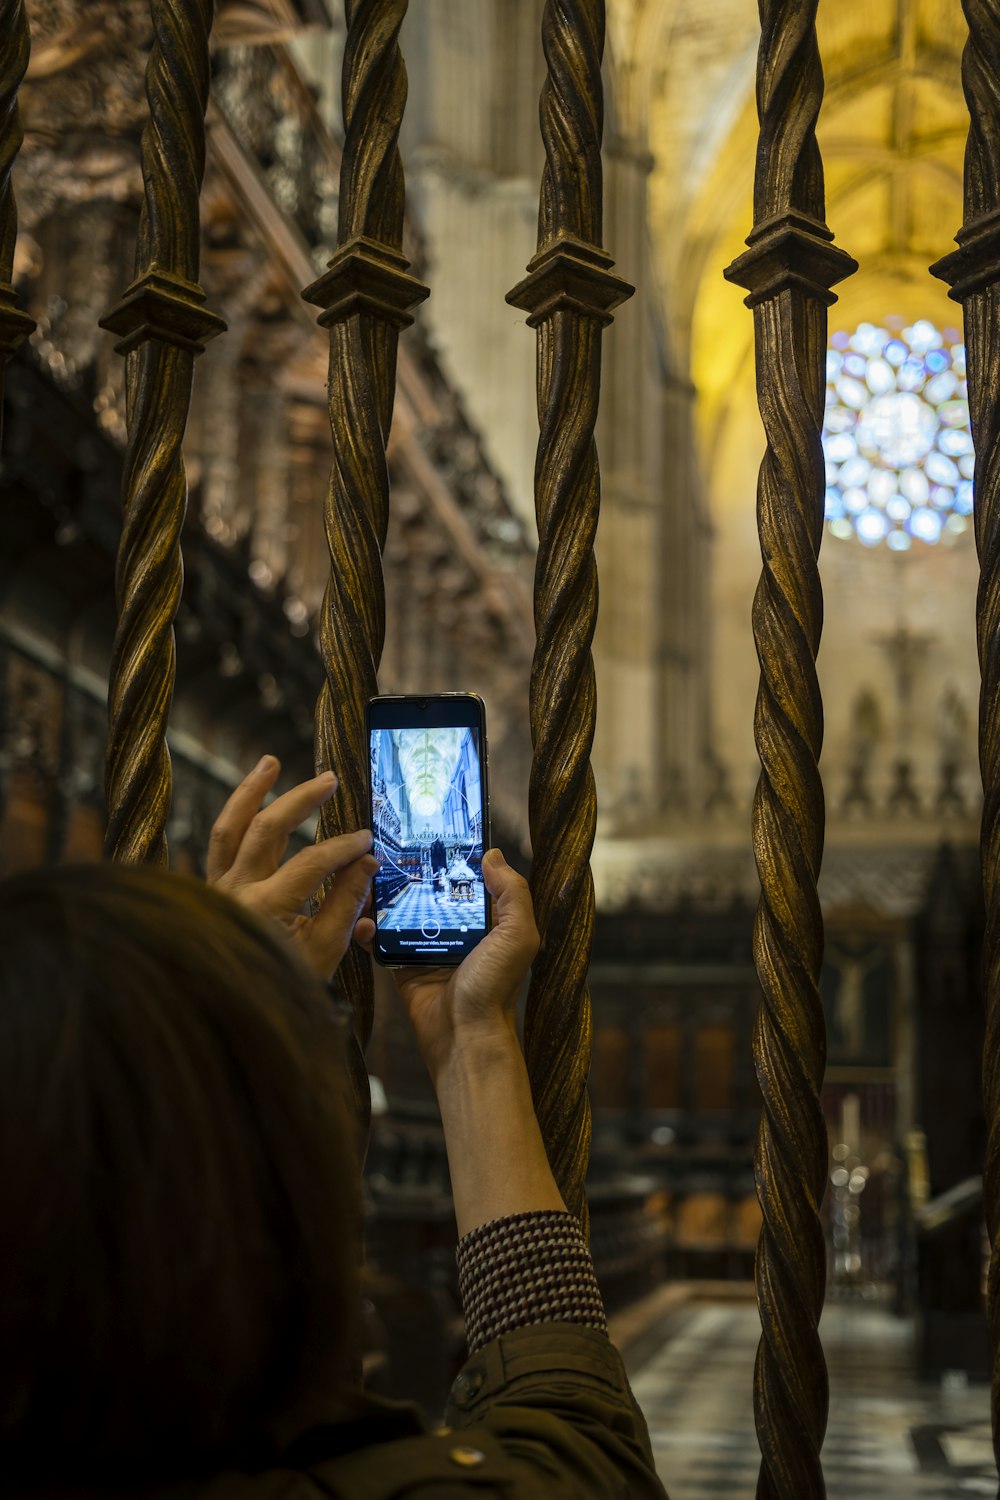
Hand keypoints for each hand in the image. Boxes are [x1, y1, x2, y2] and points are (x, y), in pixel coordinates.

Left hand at [208, 755, 377, 981]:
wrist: (230, 1014)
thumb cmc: (283, 986)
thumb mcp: (324, 952)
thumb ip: (346, 904)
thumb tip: (368, 863)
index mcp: (264, 909)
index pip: (311, 863)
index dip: (343, 848)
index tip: (368, 840)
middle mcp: (233, 893)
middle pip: (266, 830)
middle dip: (300, 800)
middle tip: (328, 780)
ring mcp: (216, 890)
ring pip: (229, 829)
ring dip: (250, 792)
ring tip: (269, 762)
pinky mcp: (210, 891)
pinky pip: (219, 846)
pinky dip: (234, 819)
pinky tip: (250, 802)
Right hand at [354, 848, 538, 1085]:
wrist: (462, 1036)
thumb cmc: (493, 987)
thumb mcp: (517, 935)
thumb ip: (513, 893)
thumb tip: (492, 854)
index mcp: (487, 921)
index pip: (468, 881)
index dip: (452, 858)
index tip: (429, 832)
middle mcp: (457, 931)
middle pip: (430, 893)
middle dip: (411, 873)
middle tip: (385, 849)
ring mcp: (427, 948)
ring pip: (402, 913)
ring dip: (384, 897)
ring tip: (365, 876)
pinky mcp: (402, 966)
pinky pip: (382, 942)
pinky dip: (367, 930)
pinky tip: (358, 917)